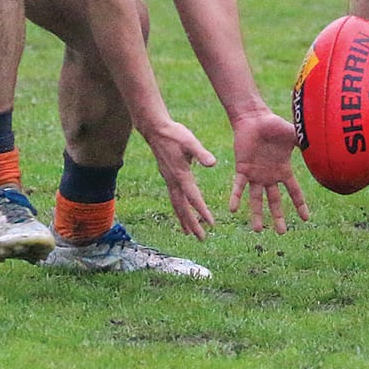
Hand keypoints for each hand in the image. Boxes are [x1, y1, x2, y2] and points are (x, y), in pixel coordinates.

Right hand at [142, 117, 217, 239]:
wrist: (155, 129)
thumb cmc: (174, 133)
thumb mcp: (190, 141)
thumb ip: (201, 153)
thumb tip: (212, 163)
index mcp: (181, 175)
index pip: (193, 198)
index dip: (202, 211)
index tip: (211, 224)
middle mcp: (174, 181)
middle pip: (183, 208)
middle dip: (192, 224)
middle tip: (201, 239)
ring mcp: (169, 179)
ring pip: (176, 204)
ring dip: (183, 219)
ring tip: (189, 233)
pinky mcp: (168, 176)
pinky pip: (173, 197)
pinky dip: (178, 208)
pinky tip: (182, 210)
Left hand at [228, 110, 309, 233]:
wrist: (254, 118)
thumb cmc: (274, 125)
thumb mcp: (293, 135)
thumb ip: (305, 142)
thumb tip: (324, 145)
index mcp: (283, 171)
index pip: (294, 192)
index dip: (300, 205)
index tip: (305, 219)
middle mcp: (269, 176)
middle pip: (274, 201)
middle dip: (278, 217)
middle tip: (282, 233)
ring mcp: (255, 174)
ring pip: (256, 199)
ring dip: (256, 214)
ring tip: (257, 230)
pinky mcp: (242, 169)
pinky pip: (238, 187)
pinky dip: (236, 198)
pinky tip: (233, 210)